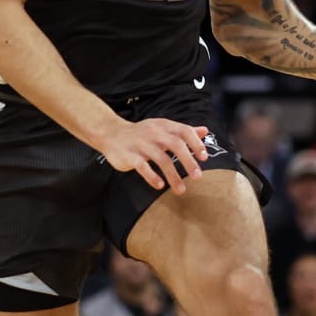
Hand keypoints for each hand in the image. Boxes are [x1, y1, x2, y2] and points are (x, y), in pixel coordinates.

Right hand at [96, 117, 211, 193]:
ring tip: (181, 189)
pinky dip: (152, 176)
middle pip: (175, 145)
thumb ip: (183, 131)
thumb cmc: (142, 133)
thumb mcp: (162, 128)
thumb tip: (205, 131)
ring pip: (161, 159)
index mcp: (164, 126)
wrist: (111, 133)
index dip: (196, 144)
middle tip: (198, 176)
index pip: (184, 131)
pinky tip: (160, 185)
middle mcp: (154, 133)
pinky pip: (142, 166)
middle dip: (188, 161)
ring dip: (173, 175)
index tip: (204, 158)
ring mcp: (141, 144)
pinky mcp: (129, 155)